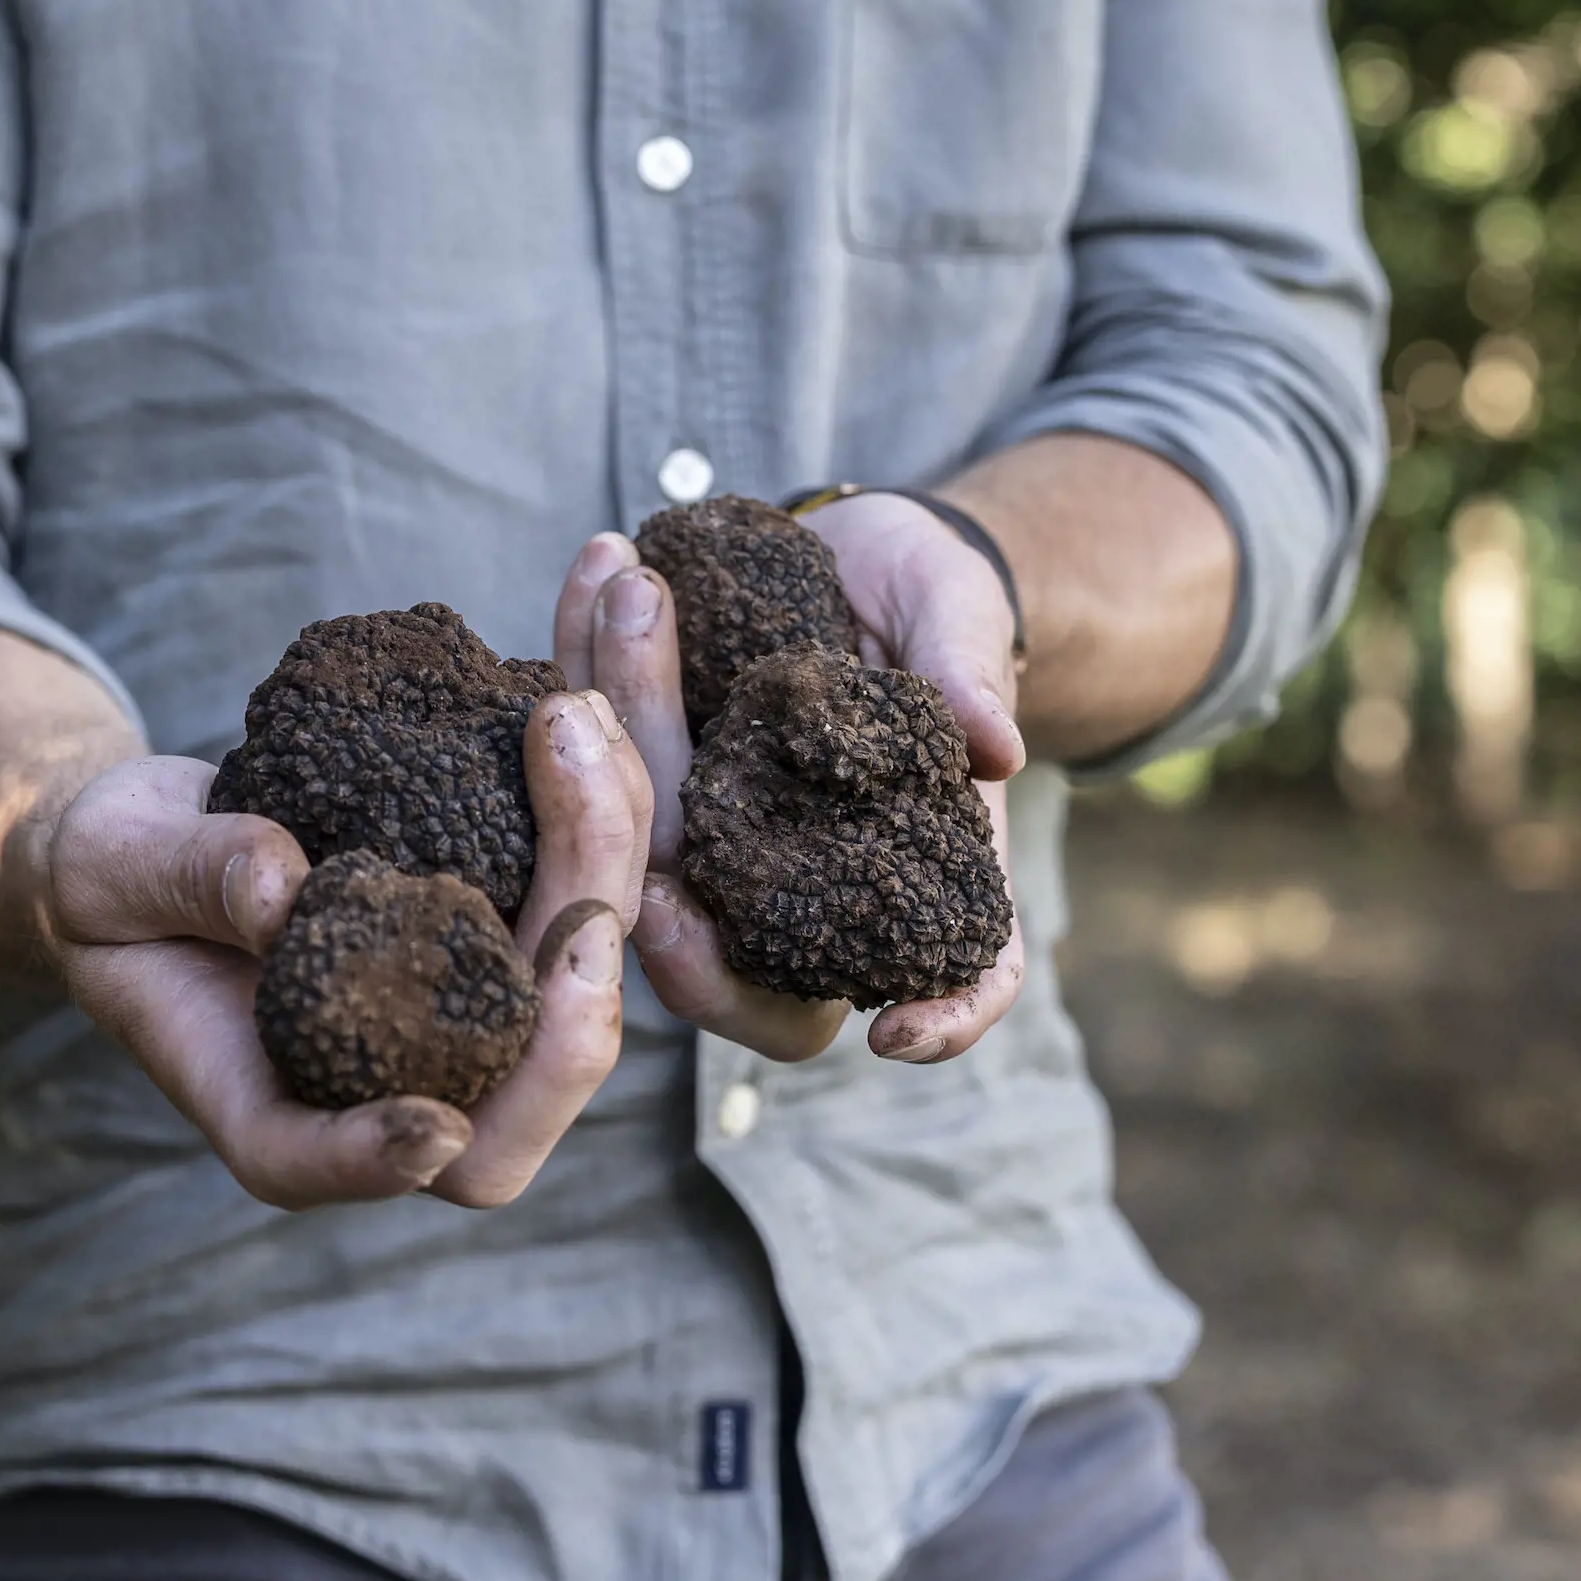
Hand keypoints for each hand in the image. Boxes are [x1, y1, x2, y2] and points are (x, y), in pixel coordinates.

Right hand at [28, 694, 644, 1211]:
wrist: (155, 835)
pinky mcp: (511, 893)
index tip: (431, 1122)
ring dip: (619, 804)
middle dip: (581, 918)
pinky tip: (602, 595)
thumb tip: (284, 885)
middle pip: (536, 1048)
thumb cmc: (114, 881)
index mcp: (295, 1105)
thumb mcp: (116, 877)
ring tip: (590, 678)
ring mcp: (479, 979)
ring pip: (593, 929)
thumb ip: (192, 883)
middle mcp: (416, 1062)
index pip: (359, 1160)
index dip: (395, 1155)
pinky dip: (599, 727)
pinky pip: (584, 830)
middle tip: (576, 773)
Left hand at [553, 514, 1026, 1066]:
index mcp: (901, 865)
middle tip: (655, 815)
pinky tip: (595, 569)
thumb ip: (969, 676)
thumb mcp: (963, 619)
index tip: (896, 1033)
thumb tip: (993, 745)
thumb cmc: (936, 601)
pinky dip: (587, 648)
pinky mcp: (643, 763)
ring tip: (631, 598)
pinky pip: (597, 737)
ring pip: (645, 830)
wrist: (857, 547)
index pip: (938, 976)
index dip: (939, 1020)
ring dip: (622, 709)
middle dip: (680, 888)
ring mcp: (709, 829)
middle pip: (739, 948)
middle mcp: (794, 876)